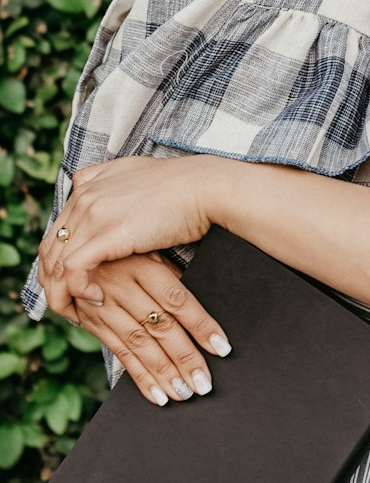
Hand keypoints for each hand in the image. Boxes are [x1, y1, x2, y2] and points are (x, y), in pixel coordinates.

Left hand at [37, 155, 222, 308]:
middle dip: (53, 281)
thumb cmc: (181, 186)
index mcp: (89, 185)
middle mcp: (85, 197)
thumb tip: (85, 182)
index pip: (56, 230)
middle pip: (50, 248)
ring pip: (56, 263)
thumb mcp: (135, 172)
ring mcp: (94, 214)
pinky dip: (76, 290)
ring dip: (61, 292)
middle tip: (68, 303)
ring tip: (78, 309)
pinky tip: (95, 299)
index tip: (69, 283)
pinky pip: (73, 270)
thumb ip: (105, 178)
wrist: (205, 188)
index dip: (56, 262)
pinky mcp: (107, 234)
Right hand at [51, 252, 231, 405]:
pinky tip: (157, 395)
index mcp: (143, 266)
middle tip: (204, 383)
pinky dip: (140, 377)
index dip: (200, 324)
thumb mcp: (150, 250)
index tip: (221, 347)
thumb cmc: (127, 249)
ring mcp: (105, 307)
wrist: (76, 248)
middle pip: (160, 327)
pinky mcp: (94, 324)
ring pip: (139, 345)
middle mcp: (122, 288)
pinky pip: (119, 353)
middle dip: (185, 358)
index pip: (177, 300)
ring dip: (164, 373)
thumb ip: (171, 276)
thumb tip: (202, 305)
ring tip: (185, 394)